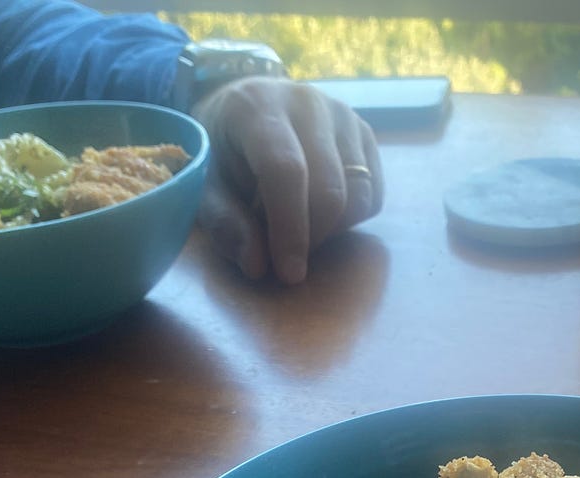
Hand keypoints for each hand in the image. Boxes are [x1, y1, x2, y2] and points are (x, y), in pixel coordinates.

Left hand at [192, 77, 382, 284]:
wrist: (244, 106)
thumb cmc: (221, 149)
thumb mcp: (205, 184)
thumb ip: (224, 222)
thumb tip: (258, 266)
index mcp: (257, 106)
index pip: (285, 170)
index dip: (290, 229)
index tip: (288, 272)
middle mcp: (306, 102)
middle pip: (330, 188)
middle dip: (313, 237)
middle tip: (286, 255)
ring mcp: (342, 114)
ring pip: (360, 195)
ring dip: (333, 230)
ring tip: (300, 226)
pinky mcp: (364, 133)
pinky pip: (374, 194)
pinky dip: (351, 219)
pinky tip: (319, 212)